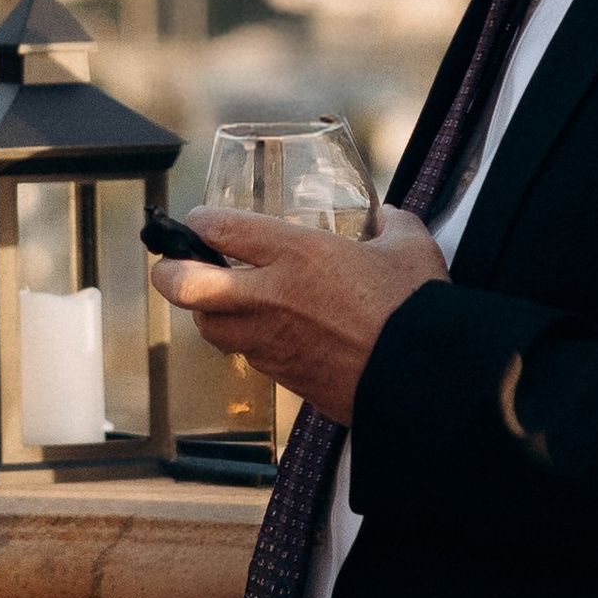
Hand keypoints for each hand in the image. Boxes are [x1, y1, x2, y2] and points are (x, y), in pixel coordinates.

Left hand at [147, 201, 446, 424]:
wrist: (428, 381)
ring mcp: (272, 341)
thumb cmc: (418, 309)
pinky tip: (265, 334)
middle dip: (168, 272)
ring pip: (209, 328)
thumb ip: (391, 223)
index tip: (199, 222)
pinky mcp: (286, 378)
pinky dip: (246, 343)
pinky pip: (248, 357)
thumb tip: (388, 216)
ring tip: (219, 301)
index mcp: (296, 253)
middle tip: (172, 265)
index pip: (218, 229)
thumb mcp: (409, 246)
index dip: (198, 222)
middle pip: (185, 286)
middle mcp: (271, 297)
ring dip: (207, 313)